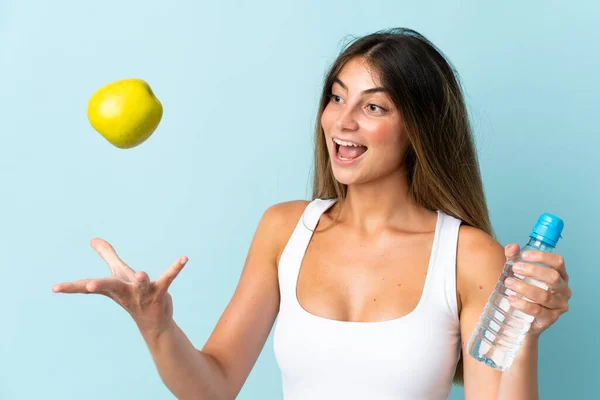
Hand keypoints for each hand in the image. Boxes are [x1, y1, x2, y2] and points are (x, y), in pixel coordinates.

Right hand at [52, 238, 187, 336]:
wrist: (154, 323)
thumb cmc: (132, 294)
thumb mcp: (119, 273)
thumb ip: (107, 255)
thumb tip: (93, 240)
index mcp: (112, 288)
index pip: (89, 286)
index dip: (72, 287)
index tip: (55, 288)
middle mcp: (125, 292)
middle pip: (110, 287)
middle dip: (99, 286)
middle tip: (89, 287)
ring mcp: (142, 294)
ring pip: (140, 286)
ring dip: (140, 280)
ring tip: (140, 273)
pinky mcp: (160, 293)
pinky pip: (167, 279)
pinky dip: (175, 269)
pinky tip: (184, 259)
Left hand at [503, 244, 571, 336]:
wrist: (521, 319)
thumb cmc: (524, 291)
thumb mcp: (519, 273)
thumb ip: (513, 258)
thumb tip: (512, 247)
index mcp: (560, 275)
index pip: (558, 262)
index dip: (542, 257)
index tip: (524, 255)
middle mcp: (563, 290)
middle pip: (553, 277)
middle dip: (533, 271)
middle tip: (514, 268)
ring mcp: (559, 305)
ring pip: (544, 295)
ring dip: (524, 288)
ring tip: (508, 283)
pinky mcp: (550, 318)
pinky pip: (538, 311)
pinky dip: (523, 304)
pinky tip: (511, 299)